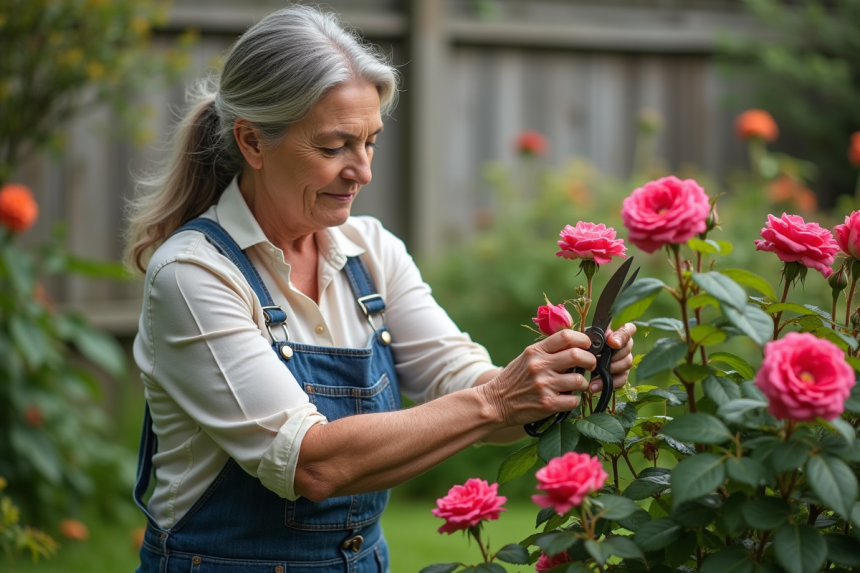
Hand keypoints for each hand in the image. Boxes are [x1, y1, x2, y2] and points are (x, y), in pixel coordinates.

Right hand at [479, 329, 597, 426]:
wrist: (495, 402)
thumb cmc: (513, 379)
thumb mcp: (526, 358)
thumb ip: (547, 351)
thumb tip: (575, 346)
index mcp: (535, 351)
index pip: (565, 336)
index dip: (583, 339)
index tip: (588, 345)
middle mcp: (540, 366)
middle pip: (577, 355)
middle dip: (590, 360)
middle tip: (591, 365)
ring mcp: (544, 385)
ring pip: (579, 380)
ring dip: (583, 383)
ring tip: (577, 385)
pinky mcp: (547, 404)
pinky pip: (574, 400)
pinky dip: (574, 400)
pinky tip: (567, 399)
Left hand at [589, 322, 636, 391]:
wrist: (576, 364)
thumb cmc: (583, 348)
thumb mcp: (586, 339)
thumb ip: (596, 335)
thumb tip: (607, 335)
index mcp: (615, 334)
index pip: (628, 330)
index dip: (622, 336)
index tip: (612, 343)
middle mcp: (623, 346)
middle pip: (627, 348)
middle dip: (614, 355)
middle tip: (600, 359)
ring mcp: (623, 361)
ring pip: (627, 363)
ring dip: (611, 368)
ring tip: (595, 373)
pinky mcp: (620, 375)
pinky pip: (621, 379)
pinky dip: (608, 383)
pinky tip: (595, 385)